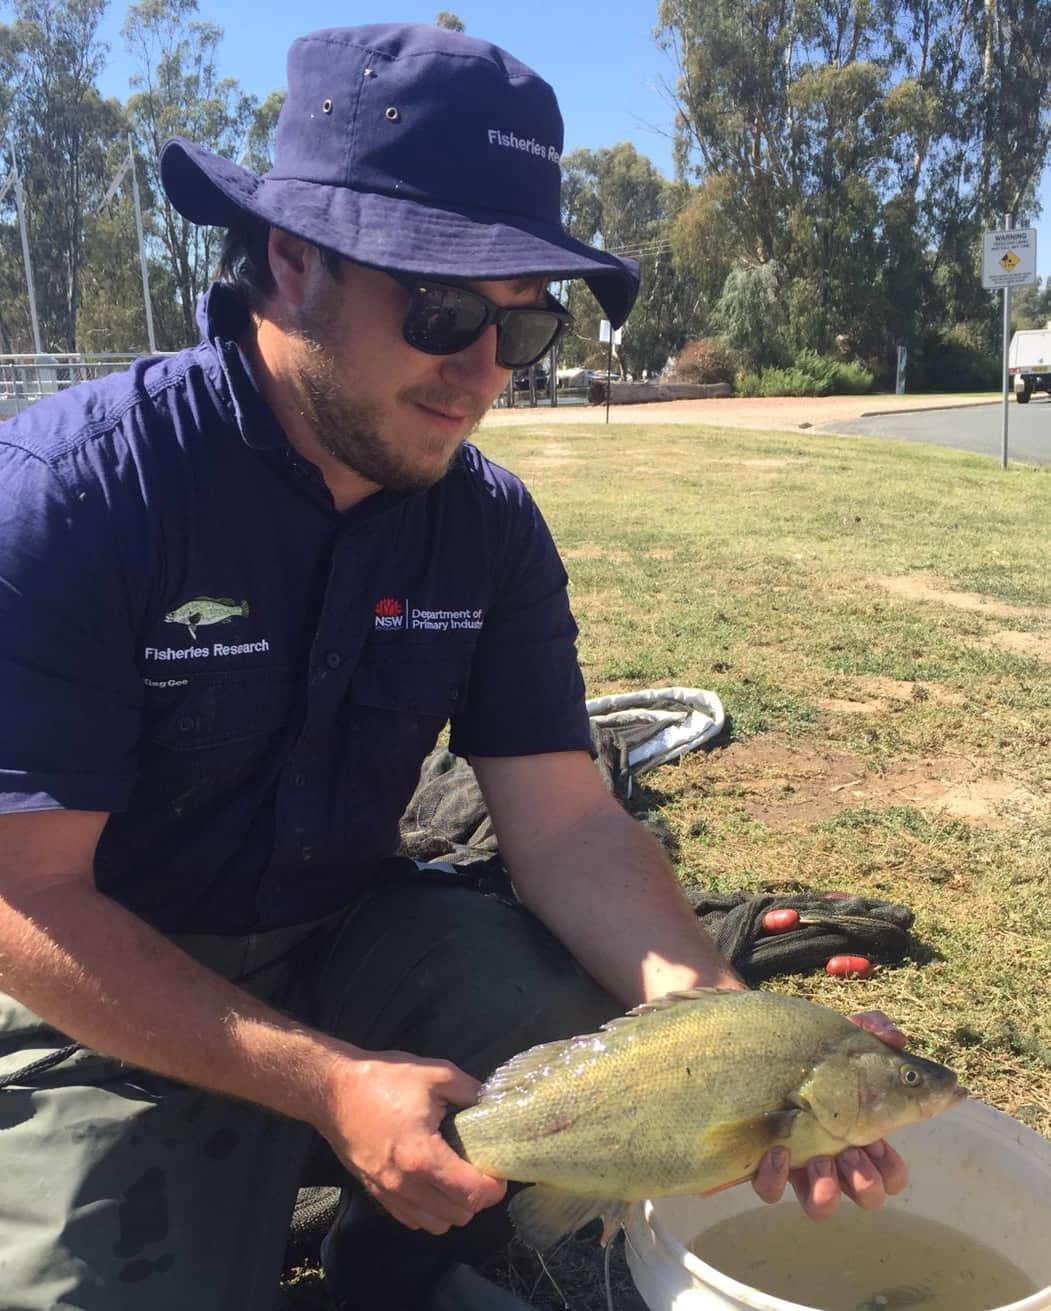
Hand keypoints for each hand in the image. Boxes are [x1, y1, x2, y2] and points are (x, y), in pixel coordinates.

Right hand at [316, 1047, 506, 1233]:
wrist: (332, 1091)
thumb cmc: (383, 1080)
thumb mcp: (435, 1074)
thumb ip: (470, 1091)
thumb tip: (493, 1104)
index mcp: (423, 1157)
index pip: (472, 1194)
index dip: (494, 1188)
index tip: (499, 1171)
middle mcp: (406, 1185)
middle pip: (459, 1215)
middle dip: (478, 1198)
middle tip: (481, 1171)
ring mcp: (389, 1194)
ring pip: (437, 1224)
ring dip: (454, 1208)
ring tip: (458, 1179)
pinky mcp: (376, 1194)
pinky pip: (413, 1220)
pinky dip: (430, 1211)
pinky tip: (432, 1184)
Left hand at [752, 1009, 909, 1220]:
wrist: (741, 1041)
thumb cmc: (798, 1047)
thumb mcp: (835, 1036)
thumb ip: (870, 1029)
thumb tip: (896, 1038)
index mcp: (854, 1129)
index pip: (888, 1169)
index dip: (890, 1168)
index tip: (878, 1143)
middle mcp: (829, 1153)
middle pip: (865, 1194)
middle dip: (865, 1183)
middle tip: (851, 1153)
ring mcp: (794, 1162)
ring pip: (821, 1204)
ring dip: (828, 1190)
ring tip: (820, 1162)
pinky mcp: (758, 1163)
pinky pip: (770, 1189)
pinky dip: (776, 1177)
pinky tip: (776, 1150)